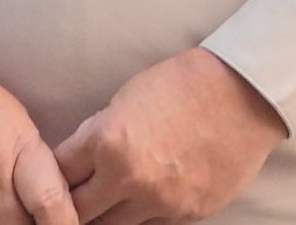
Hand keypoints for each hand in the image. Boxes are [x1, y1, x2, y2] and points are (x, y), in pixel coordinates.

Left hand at [52, 49, 286, 223]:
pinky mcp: (185, 216)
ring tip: (104, 205)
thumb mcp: (127, 97)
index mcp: (106, 141)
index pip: (57, 176)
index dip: (52, 177)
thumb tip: (83, 158)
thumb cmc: (185, 84)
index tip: (52, 179)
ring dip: (105, 217)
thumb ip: (101, 132)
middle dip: (70, 206)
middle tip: (70, 201)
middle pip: (77, 213)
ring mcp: (158, 202)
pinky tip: (141, 204)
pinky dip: (140, 218)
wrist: (244, 93)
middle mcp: (127, 178)